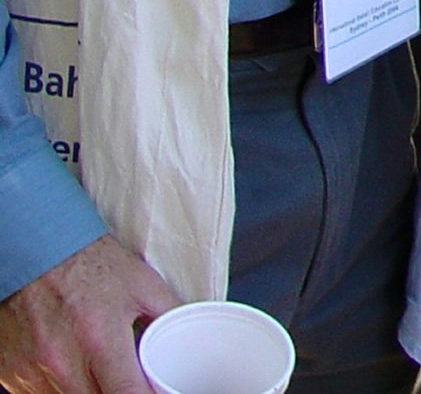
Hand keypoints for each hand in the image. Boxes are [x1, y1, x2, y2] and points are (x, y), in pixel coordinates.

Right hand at [0, 235, 175, 392]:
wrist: (38, 249)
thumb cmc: (92, 265)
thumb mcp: (143, 284)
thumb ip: (170, 316)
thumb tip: (193, 338)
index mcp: (100, 338)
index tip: (157, 392)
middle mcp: (62, 361)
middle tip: (129, 381)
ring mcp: (33, 371)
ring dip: (89, 392)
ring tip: (101, 370)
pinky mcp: (12, 374)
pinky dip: (60, 389)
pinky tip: (73, 370)